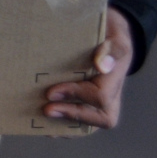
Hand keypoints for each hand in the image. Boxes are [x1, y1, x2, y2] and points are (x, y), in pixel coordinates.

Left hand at [45, 6, 132, 127]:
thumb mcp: (115, 35)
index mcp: (114, 80)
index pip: (99, 97)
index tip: (51, 92)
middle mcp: (109, 95)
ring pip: (88, 123)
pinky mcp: (85, 101)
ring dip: (65, 125)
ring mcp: (98, 101)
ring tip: (41, 122)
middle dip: (72, 116)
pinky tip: (42, 121)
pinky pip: (79, 120)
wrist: (108, 32)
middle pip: (99, 119)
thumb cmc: (110, 34)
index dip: (75, 96)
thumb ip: (111, 48)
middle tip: (46, 110)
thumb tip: (101, 65)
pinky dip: (62, 124)